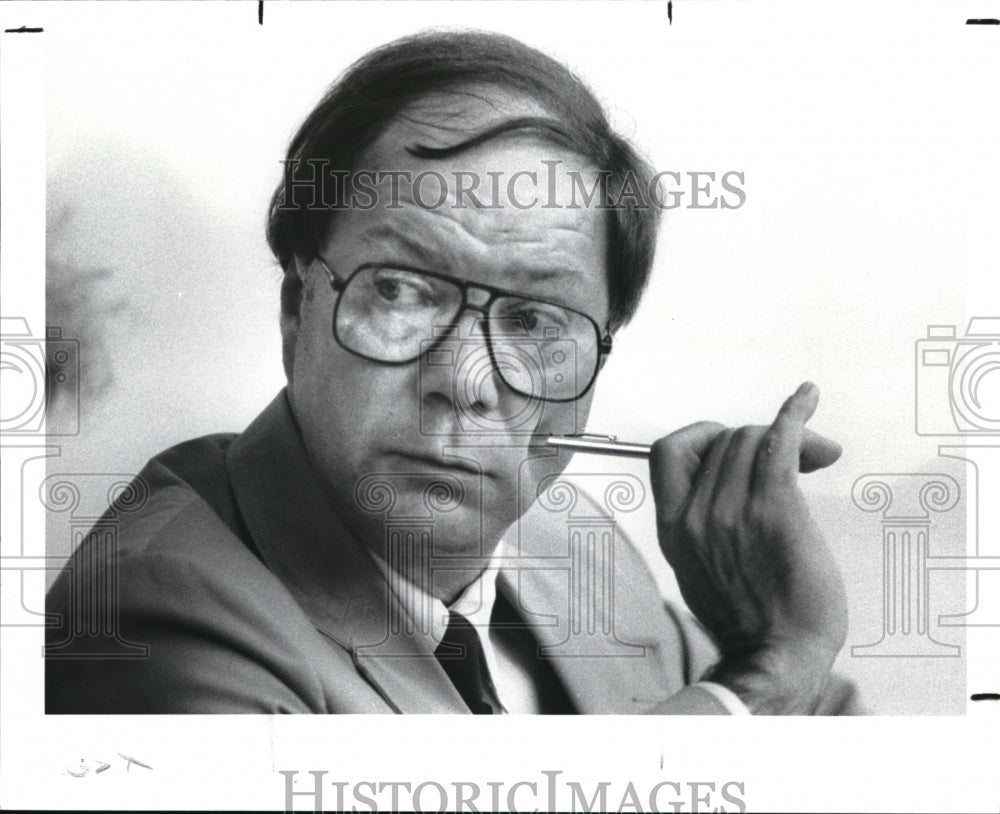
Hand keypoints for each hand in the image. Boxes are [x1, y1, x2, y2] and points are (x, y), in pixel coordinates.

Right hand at [649, 382, 847, 713]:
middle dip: (758, 436)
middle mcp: (696, 512)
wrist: (777, 654)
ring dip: (786, 434)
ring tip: (816, 452)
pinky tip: (808, 397)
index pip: (667, 451)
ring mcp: (732, 510)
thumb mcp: (698, 568)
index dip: (700, 436)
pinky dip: (795, 413)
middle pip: (722, 439)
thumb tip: (721, 485)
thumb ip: (700, 525)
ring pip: (751, 437)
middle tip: (795, 457)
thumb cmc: (748, 619)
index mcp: (672, 526)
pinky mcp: (773, 511)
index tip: (729, 444)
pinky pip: (779, 442)